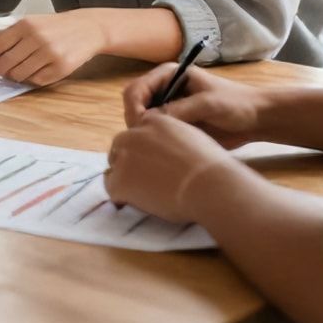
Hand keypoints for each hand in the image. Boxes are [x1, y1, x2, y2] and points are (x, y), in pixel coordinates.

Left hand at [0, 11, 106, 84]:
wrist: (87, 28)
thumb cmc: (54, 27)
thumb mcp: (31, 24)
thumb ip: (10, 39)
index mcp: (24, 25)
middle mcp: (36, 38)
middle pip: (4, 65)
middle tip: (2, 70)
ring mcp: (49, 53)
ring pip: (19, 75)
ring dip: (17, 76)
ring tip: (27, 65)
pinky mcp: (61, 67)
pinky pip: (37, 81)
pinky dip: (34, 78)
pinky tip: (42, 68)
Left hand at [103, 111, 236, 222]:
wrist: (209, 184)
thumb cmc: (210, 166)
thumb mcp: (192, 137)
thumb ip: (173, 137)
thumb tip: (169, 150)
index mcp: (153, 121)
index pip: (137, 133)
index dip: (144, 149)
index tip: (154, 163)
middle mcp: (134, 134)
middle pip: (120, 147)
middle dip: (130, 162)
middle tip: (148, 180)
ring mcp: (124, 157)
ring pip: (114, 167)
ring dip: (126, 179)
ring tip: (148, 192)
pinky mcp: (119, 180)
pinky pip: (112, 188)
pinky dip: (123, 196)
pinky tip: (142, 201)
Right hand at [123, 63, 267, 148]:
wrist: (257, 119)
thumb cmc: (236, 104)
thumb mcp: (208, 103)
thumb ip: (180, 109)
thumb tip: (151, 121)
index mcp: (168, 75)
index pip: (136, 89)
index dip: (134, 108)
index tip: (142, 127)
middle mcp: (164, 89)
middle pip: (134, 105)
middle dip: (136, 122)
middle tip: (147, 140)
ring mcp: (168, 108)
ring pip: (142, 121)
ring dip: (144, 132)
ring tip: (156, 145)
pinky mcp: (175, 124)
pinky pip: (155, 133)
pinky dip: (153, 140)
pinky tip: (163, 149)